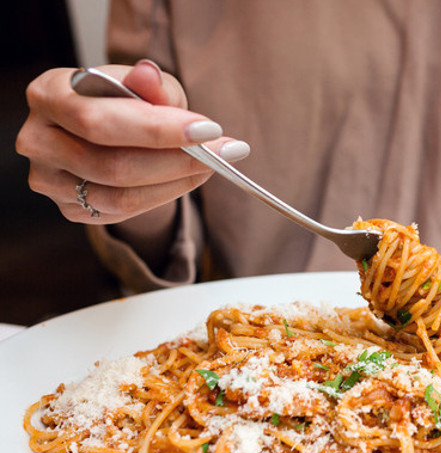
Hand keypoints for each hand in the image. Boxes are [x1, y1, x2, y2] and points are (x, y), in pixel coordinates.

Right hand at [16, 60, 249, 224]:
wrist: (110, 132)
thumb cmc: (124, 100)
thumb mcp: (144, 84)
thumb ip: (151, 85)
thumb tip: (149, 76)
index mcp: (49, 94)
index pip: (100, 120)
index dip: (158, 129)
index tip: (209, 129)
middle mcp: (38, 139)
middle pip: (112, 164)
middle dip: (178, 159)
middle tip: (224, 151)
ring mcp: (50, 179)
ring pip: (121, 194)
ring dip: (177, 181)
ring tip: (213, 164)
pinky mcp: (70, 208)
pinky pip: (123, 210)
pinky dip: (165, 195)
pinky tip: (189, 178)